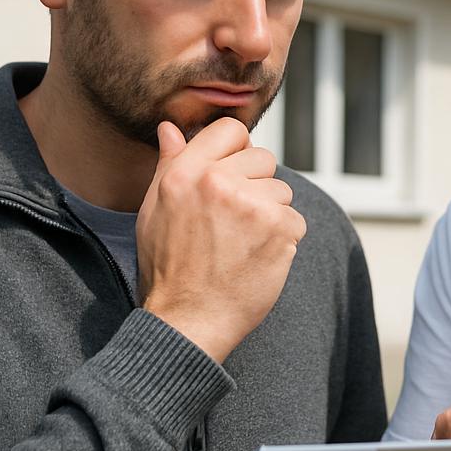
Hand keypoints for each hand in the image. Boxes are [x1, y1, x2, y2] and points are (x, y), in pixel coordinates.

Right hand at [138, 118, 305, 362]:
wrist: (187, 321)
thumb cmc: (169, 270)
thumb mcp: (154, 211)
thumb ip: (169, 165)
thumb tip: (170, 129)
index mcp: (185, 173)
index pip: (231, 130)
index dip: (238, 151)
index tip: (234, 175)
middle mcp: (218, 182)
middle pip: (263, 159)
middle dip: (256, 186)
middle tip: (234, 222)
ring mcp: (252, 204)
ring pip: (282, 191)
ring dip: (271, 214)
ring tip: (243, 243)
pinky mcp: (279, 228)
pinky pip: (296, 219)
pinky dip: (284, 239)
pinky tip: (259, 257)